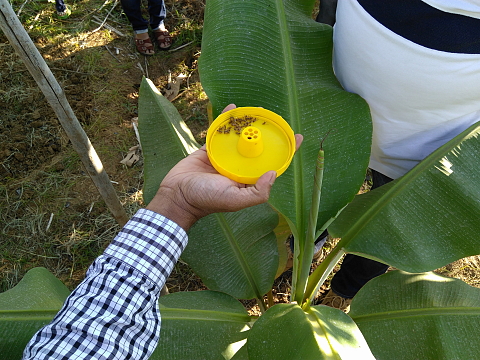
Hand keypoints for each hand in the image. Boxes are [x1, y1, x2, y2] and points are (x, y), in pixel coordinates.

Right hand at [146, 104, 302, 230]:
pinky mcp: (210, 149)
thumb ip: (257, 192)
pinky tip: (232, 108)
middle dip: (267, 134)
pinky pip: (220, 132)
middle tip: (275, 119)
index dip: (286, 151)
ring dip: (248, 124)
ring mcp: (225, 158)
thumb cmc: (206, 199)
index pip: (271, 164)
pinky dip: (226, 120)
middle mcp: (239, 168)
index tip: (297, 137)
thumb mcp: (235, 200)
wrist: (177, 194)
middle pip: (258, 148)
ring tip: (256, 111)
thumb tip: (273, 174)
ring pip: (240, 138)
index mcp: (248, 180)